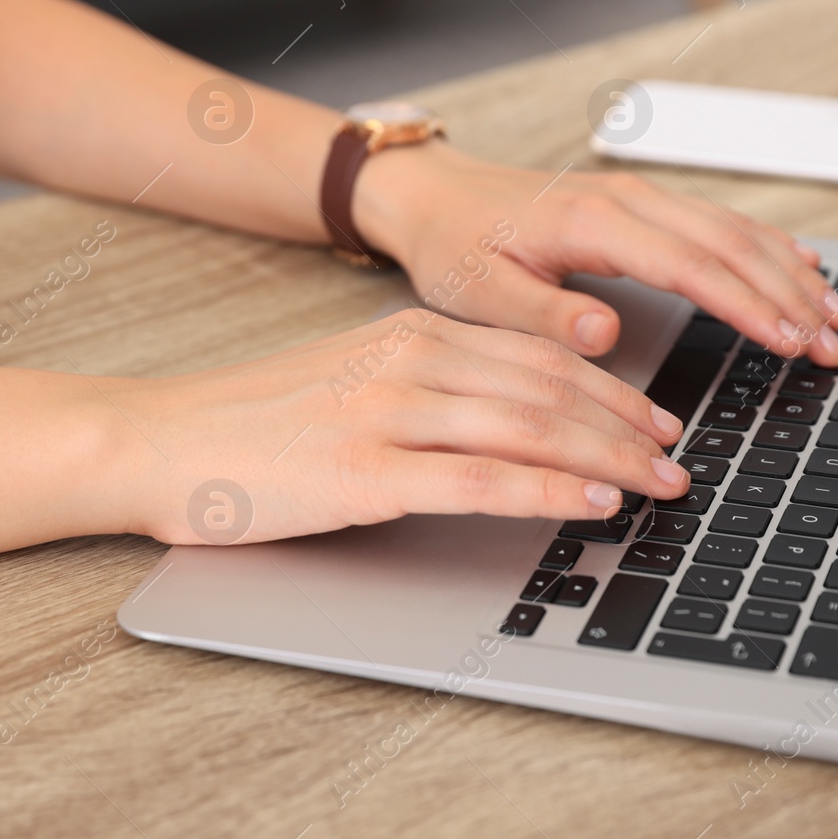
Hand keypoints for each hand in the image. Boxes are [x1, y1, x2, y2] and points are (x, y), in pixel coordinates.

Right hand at [109, 311, 688, 544]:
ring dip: (606, 457)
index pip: (536, 356)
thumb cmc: (252, 421)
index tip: (654, 417)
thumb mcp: (351, 380)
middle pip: (548, 389)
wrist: (161, 439)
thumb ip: (427, 388)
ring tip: (658, 484)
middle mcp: (410, 361)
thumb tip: (506, 420)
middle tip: (677, 457)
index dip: (608, 389)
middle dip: (626, 425)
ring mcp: (388, 413)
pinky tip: (588, 503)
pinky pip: (479, 480)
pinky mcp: (366, 471)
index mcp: (410, 335)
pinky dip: (545, 491)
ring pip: (528, 428)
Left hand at [354, 142, 837, 362]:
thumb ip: (542, 314)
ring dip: (789, 271)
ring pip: (732, 230)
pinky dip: (765, 245)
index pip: (693, 267)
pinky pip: (715, 221)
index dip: (750, 306)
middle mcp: (626, 201)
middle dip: (790, 296)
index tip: (792, 342)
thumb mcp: (480, 292)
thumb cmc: (453, 245)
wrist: (433, 196)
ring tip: (837, 313)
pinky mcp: (637, 204)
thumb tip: (604, 332)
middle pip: (729, 246)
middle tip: (836, 344)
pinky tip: (798, 264)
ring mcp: (637, 197)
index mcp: (593, 224)